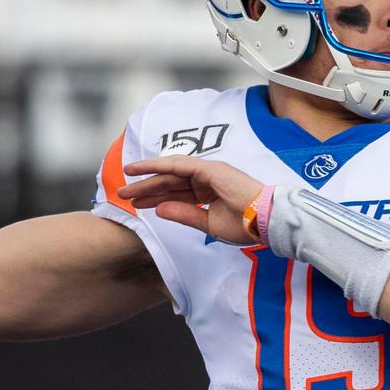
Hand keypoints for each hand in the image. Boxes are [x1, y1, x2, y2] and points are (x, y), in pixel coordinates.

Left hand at [119, 156, 263, 244]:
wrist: (266, 220)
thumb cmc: (245, 224)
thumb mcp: (208, 224)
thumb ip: (184, 215)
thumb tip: (160, 209)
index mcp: (209, 193)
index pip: (177, 194)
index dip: (156, 198)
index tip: (137, 203)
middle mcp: (207, 179)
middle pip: (170, 182)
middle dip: (146, 188)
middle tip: (123, 193)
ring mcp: (209, 172)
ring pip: (171, 172)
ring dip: (147, 176)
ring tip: (125, 179)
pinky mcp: (209, 169)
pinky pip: (178, 165)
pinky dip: (159, 165)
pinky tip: (142, 169)